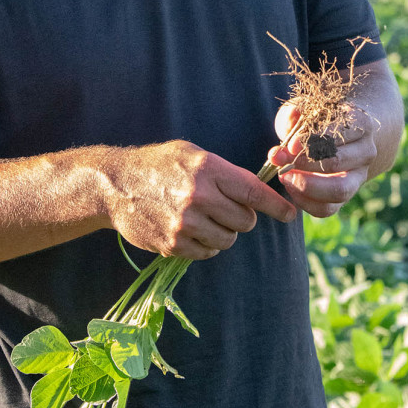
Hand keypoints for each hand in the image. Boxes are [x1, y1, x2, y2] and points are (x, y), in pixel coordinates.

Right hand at [101, 140, 295, 260]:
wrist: (116, 185)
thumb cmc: (159, 165)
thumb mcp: (192, 155)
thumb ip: (224, 172)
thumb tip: (257, 191)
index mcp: (207, 170)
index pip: (252, 192)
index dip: (276, 205)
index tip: (290, 214)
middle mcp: (198, 197)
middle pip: (245, 220)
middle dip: (243, 217)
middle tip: (228, 208)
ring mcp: (185, 223)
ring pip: (228, 239)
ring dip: (224, 232)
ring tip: (207, 218)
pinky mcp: (173, 244)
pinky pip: (207, 252)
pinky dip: (206, 244)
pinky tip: (192, 229)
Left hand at [266, 103, 377, 217]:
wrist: (342, 135)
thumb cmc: (320, 120)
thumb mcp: (305, 110)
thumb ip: (291, 118)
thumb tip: (286, 137)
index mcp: (361, 125)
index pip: (338, 134)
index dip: (311, 141)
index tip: (291, 145)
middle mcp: (366, 152)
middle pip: (336, 162)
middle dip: (304, 164)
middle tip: (283, 161)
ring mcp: (359, 177)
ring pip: (338, 190)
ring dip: (306, 186)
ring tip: (285, 177)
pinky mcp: (346, 196)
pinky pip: (328, 208)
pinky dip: (305, 202)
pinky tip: (290, 187)